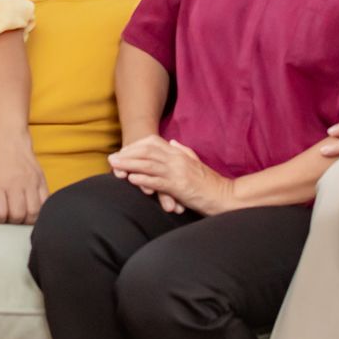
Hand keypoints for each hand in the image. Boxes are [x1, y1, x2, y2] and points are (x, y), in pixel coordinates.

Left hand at [0, 131, 47, 223]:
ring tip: (19, 214)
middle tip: (8, 215)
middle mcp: (15, 183)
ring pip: (34, 212)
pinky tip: (31, 208)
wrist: (8, 136)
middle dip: (12, 221)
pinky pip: (45, 203)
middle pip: (18, 216)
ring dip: (26, 218)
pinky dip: (39, 210)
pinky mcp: (41, 179)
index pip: (0, 214)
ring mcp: (31, 182)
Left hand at [109, 136, 234, 216]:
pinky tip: (131, 179)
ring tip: (115, 166)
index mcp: (180, 154)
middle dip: (127, 154)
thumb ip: (184, 151)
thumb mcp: (196, 163)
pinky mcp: (180, 187)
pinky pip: (158, 181)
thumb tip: (173, 142)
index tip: (123, 152)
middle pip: (147, 151)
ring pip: (149, 164)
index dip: (135, 147)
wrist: (227, 196)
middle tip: (112, 159)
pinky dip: (143, 179)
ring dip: (130, 165)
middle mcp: (177, 159)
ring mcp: (178, 172)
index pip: (153, 144)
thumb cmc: (211, 184)